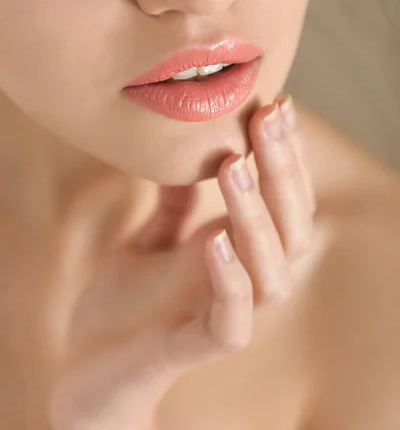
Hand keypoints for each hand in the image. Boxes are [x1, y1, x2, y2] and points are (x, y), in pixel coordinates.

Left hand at [49, 94, 315, 429]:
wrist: (86, 368)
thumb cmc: (122, 304)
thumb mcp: (149, 240)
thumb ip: (174, 206)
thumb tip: (183, 152)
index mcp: (234, 249)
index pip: (279, 199)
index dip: (284, 155)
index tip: (275, 104)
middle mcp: (242, 279)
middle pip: (289, 226)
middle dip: (282, 171)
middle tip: (269, 118)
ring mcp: (223, 314)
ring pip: (271, 271)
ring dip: (256, 217)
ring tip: (235, 166)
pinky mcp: (196, 348)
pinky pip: (232, 321)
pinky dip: (230, 281)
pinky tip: (215, 239)